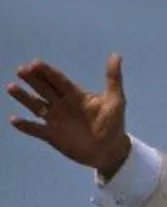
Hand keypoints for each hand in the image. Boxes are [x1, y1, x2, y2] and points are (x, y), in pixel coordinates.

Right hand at [7, 54, 130, 176]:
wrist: (111, 150)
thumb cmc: (114, 124)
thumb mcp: (116, 100)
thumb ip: (113, 79)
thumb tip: (116, 55)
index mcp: (74, 94)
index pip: (57, 80)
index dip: (47, 72)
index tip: (35, 63)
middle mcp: (61, 104)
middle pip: (43, 89)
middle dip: (32, 80)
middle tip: (21, 70)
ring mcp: (55, 119)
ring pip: (35, 105)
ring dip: (24, 97)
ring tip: (11, 87)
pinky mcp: (52, 135)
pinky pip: (35, 129)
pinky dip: (25, 125)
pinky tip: (14, 120)